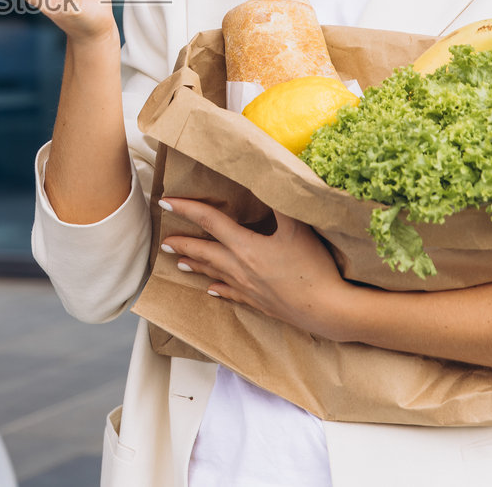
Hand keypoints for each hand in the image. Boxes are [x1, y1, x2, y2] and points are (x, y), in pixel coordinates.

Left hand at [158, 198, 356, 339]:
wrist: (327, 310)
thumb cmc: (313, 268)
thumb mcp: (299, 229)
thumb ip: (281, 203)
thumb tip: (267, 179)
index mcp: (245, 246)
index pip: (210, 221)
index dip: (187, 209)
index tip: (165, 202)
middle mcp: (240, 268)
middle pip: (205, 252)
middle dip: (184, 244)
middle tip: (164, 242)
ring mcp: (248, 288)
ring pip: (215, 274)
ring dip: (196, 266)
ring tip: (178, 263)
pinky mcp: (260, 303)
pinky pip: (233, 295)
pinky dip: (220, 290)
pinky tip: (211, 291)